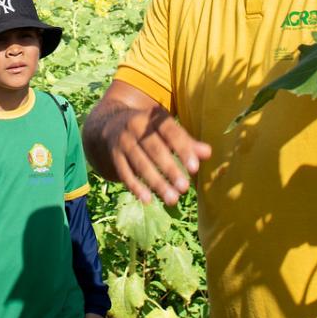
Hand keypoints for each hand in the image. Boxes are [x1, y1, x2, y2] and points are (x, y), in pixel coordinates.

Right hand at [88, 88, 209, 206]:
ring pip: (140, 164)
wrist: (109, 125)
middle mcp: (135, 126)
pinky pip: (125, 173)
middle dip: (170, 169)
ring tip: (172, 199)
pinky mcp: (114, 157)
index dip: (182, 148)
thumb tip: (207, 153)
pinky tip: (148, 200)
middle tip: (185, 188)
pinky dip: (136, 187)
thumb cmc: (148, 130)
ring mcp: (122, 142)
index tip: (195, 167)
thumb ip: (186, 142)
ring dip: (156, 182)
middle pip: (154, 149)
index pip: (170, 131)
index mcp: (152, 117)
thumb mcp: (165, 130)